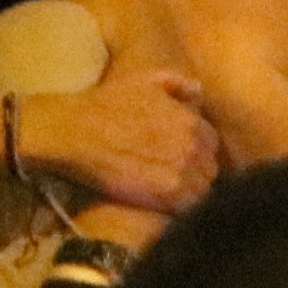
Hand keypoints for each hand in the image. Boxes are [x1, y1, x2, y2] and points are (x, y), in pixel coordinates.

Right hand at [15, 69, 218, 215]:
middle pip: (209, 168)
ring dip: (190, 189)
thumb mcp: (143, 80)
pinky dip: (179, 205)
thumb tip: (198, 90)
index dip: (197, 148)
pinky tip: (160, 198)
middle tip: (172, 171)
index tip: (180, 153)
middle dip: (196, 169)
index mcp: (190, 121)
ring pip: (202, 189)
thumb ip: (177, 83)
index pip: (211, 143)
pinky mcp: (165, 196)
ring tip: (167, 187)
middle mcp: (191, 146)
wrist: (75, 132)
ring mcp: (180, 173)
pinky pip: (187, 206)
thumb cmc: (106, 104)